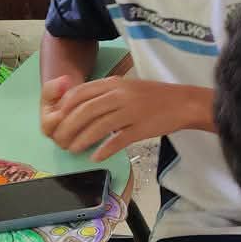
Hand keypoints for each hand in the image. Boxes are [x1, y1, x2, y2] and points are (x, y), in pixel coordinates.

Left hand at [41, 76, 203, 160]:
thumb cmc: (153, 96)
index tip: (58, 120)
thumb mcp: (126, 88)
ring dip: (82, 140)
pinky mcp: (141, 128)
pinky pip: (118, 140)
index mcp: (114, 84)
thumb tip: (81, 107)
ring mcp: (130, 111)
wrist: (182, 102)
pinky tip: (96, 157)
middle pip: (85, 111)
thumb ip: (105, 94)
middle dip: (68, 127)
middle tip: (61, 140)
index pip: (81, 92)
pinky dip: (104, 149)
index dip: (65, 107)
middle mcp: (120, 95)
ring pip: (98, 126)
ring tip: (73, 150)